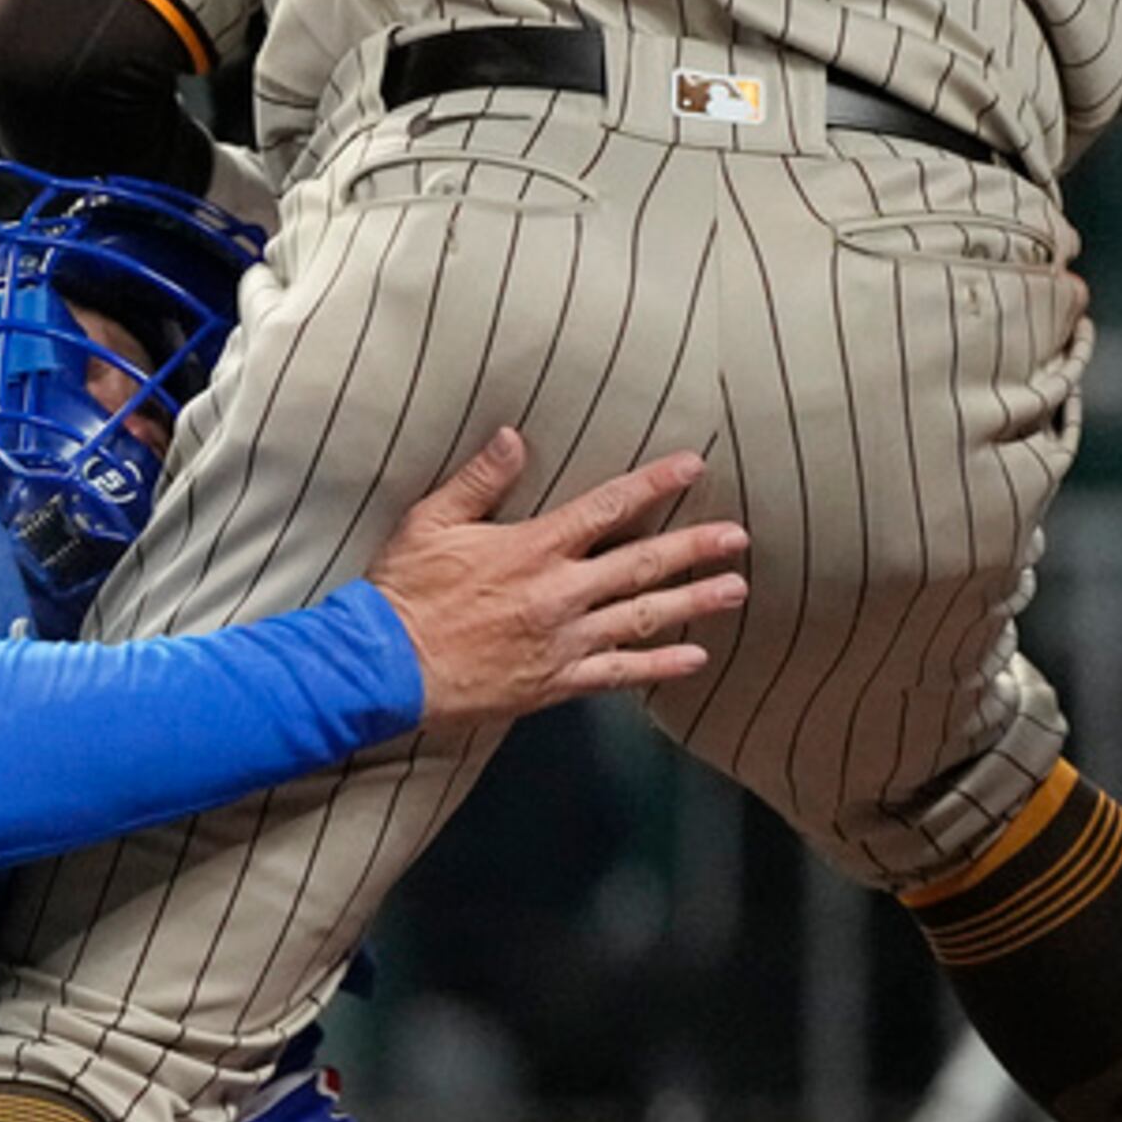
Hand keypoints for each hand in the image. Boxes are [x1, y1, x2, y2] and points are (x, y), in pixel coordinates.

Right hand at [366, 430, 746, 726]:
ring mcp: (562, 642)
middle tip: (738, 538)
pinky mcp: (553, 683)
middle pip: (642, 564)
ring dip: (693, 602)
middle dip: (695, 548)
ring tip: (735, 590)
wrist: (383, 668)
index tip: (693, 467)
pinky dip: (658, 666)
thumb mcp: (429, 522)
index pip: (608, 508)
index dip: (655, 484)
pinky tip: (693, 658)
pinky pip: (617, 675)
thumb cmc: (402, 593)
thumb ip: (479, 480)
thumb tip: (515, 438)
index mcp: (533, 548)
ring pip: (642, 618)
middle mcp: (559, 593)